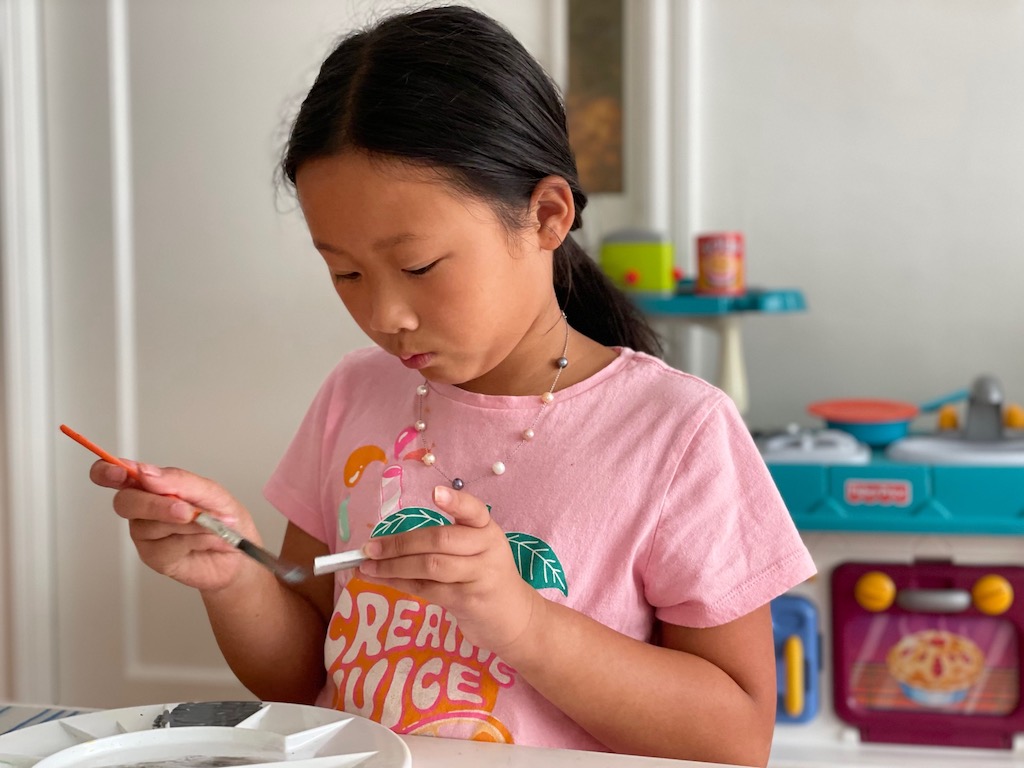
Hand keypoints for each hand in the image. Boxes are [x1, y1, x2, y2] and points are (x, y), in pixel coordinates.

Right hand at [89, 459, 260, 592]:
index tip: (119, 472)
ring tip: (214, 526)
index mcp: (153, 485)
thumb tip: (146, 473)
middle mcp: (143, 508)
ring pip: (150, 525)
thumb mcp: (211, 492)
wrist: (240, 554)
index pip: (115, 474)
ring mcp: (146, 533)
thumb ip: (179, 481)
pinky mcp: (153, 556)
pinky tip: (208, 540)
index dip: (106, 471)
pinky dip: (194, 540)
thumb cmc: (224, 518)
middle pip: (125, 502)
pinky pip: (165, 546)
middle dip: (156, 505)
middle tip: (186, 510)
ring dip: (189, 524)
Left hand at [358, 485, 542, 654]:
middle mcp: (487, 549)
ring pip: (430, 566)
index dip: (455, 501)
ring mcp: (480, 577)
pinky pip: (427, 589)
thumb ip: (445, 540)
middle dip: (400, 543)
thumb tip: (388, 540)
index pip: (473, 510)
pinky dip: (400, 583)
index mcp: (487, 529)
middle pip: (440, 540)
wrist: (514, 617)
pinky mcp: (468, 601)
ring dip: (393, 567)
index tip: (434, 493)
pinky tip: (383, 580)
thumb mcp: (477, 550)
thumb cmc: (486, 576)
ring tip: (368, 567)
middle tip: (370, 547)